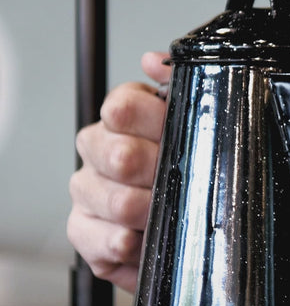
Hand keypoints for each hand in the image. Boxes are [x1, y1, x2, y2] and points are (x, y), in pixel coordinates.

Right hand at [67, 51, 170, 292]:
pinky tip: (140, 241)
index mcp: (121, 119)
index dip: (155, 123)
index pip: (122, 108)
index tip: (180, 136)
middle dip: (157, 172)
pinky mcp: (83, 230)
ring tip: (167, 214)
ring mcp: (87, 190)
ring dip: (148, 211)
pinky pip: (98, 238)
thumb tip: (152, 62)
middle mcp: (99, 150)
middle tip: (179, 181)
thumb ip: (175, 86)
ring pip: (112, 200)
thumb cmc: (185, 166)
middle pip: (118, 155)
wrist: (180, 218)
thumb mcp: (191, 121)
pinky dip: (125, 243)